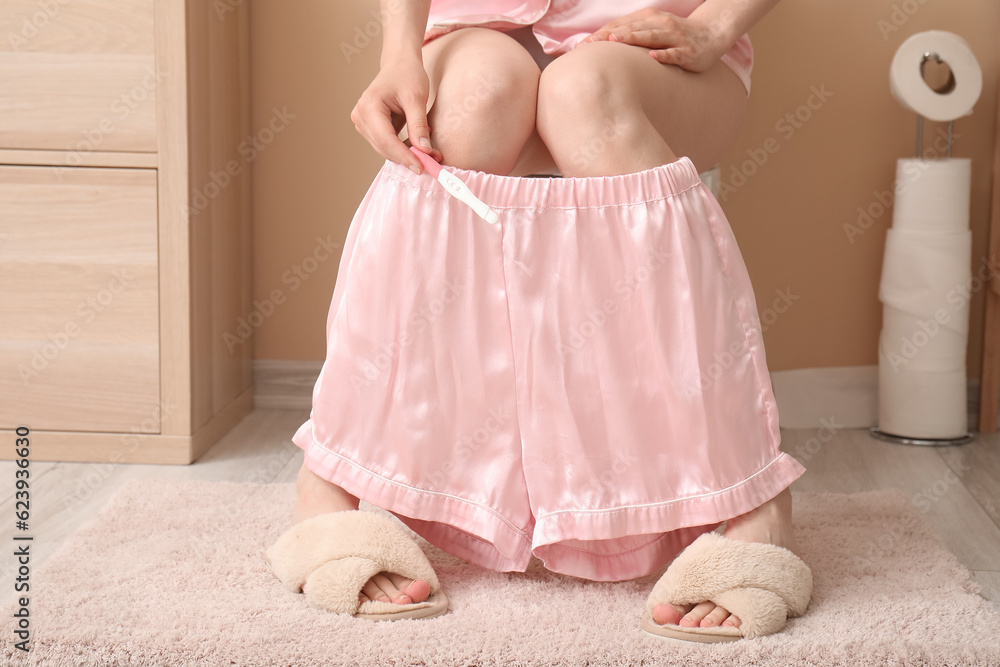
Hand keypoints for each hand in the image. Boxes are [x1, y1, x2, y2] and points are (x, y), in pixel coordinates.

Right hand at [350, 58, 442, 173]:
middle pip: (384, 147)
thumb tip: (424, 151)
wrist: (399, 64)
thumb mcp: (416, 98)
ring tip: (430, 151)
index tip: (422, 167)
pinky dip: (404, 148)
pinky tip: (419, 143)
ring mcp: (363, 123)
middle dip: (408, 157)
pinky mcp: (370, 128)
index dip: (404, 156)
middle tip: (432, 162)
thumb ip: (419, 125)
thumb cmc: (407, 75)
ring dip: (407, 154)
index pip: (386, 140)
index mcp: (369, 106)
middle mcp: (361, 116)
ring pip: (385, 149)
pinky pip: (387, 144)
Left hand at [578, 8, 732, 72]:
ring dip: (633, 38)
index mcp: (648, 20)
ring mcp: (674, 38)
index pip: (621, 26)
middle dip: (610, 35)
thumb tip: (602, 45)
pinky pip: (674, 53)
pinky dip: (664, 55)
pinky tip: (653, 58)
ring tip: (615, 41)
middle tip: (591, 43)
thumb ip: (631, 36)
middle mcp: (660, 25)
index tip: (583, 45)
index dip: (602, 34)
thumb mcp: (652, 30)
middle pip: (631, 30)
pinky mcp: (687, 52)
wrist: (711, 34)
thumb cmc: (674, 35)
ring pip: (651, 37)